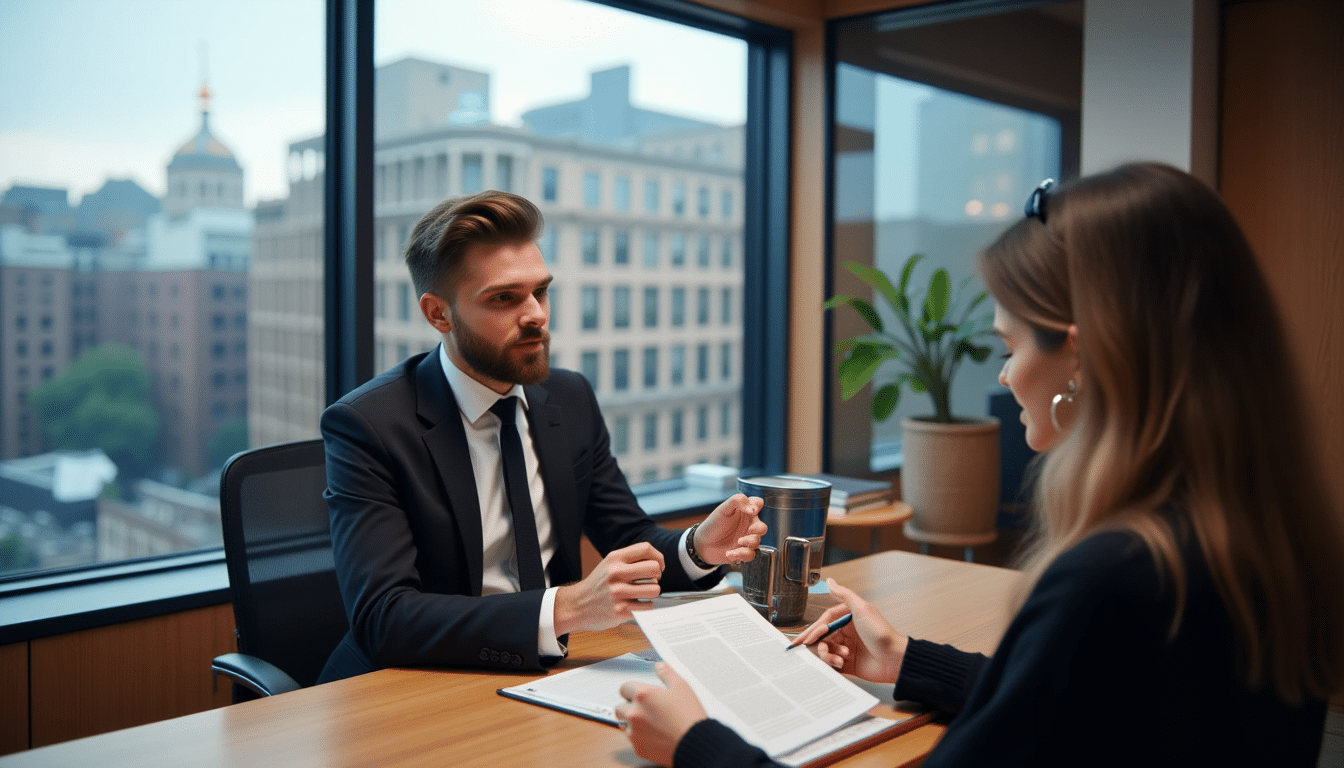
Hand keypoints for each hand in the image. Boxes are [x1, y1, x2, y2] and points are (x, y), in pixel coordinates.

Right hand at [554, 543, 663, 634]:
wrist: (577, 605)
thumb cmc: (598, 584)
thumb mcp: (609, 564)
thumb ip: (631, 559)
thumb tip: (659, 562)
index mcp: (614, 559)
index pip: (646, 549)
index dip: (658, 557)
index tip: (659, 566)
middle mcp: (616, 573)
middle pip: (654, 568)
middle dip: (657, 575)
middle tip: (651, 580)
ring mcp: (618, 593)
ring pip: (654, 589)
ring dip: (652, 593)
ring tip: (642, 594)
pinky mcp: (620, 611)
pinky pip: (647, 607)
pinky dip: (645, 607)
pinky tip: (636, 605)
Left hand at [616, 662, 707, 766]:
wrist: (694, 743)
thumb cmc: (689, 716)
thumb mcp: (681, 687)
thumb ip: (666, 673)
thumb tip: (659, 666)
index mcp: (642, 695)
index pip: (624, 688)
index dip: (632, 690)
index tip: (640, 695)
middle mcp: (634, 713)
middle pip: (619, 707)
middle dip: (629, 707)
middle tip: (645, 709)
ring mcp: (634, 732)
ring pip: (624, 725)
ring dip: (633, 723)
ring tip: (652, 723)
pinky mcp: (638, 748)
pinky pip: (633, 740)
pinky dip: (640, 738)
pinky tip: (655, 735)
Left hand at [693, 493, 766, 563]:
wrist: (702, 544)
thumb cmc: (713, 524)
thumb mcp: (723, 509)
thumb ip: (737, 501)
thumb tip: (753, 509)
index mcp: (744, 512)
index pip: (758, 503)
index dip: (757, 506)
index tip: (751, 511)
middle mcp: (748, 525)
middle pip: (762, 527)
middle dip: (758, 529)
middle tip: (749, 530)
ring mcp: (746, 539)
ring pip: (757, 542)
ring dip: (748, 542)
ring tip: (737, 542)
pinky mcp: (743, 552)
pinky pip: (750, 555)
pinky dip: (741, 554)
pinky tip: (729, 553)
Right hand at [791, 579, 906, 683]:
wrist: (895, 659)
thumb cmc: (881, 633)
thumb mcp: (862, 609)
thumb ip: (844, 595)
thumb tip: (830, 581)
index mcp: (848, 619)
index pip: (825, 622)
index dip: (815, 629)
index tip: (808, 637)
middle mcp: (847, 633)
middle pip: (823, 637)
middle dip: (819, 643)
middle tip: (818, 648)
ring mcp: (847, 649)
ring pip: (826, 651)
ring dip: (828, 654)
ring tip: (840, 657)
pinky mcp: (848, 664)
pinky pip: (832, 664)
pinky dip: (832, 664)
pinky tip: (840, 663)